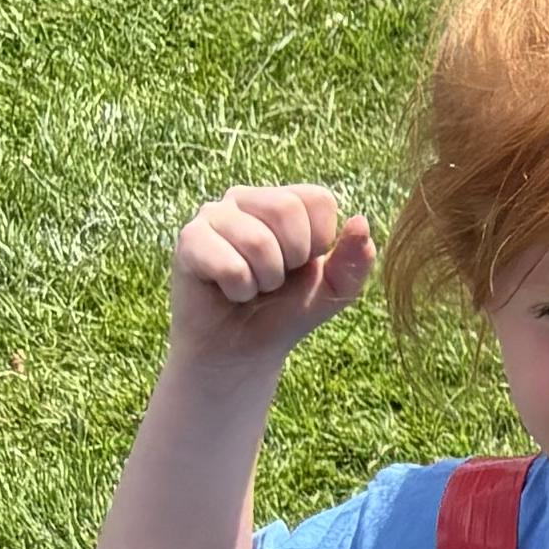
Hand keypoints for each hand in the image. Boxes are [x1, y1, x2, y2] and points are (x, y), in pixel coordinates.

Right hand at [169, 180, 372, 370]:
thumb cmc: (286, 311)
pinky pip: (229, 264)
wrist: (242, 350)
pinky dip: (239, 290)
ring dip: (265, 280)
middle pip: (286, 208)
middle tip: (275, 279)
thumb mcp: (334, 289)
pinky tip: (229, 292)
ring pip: (258, 240)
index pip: (318, 198)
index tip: (303, 264)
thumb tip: (360, 221)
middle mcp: (245, 198)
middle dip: (293, 259)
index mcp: (282, 201)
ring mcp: (212, 215)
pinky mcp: (188, 241)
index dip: (320, 242)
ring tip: (252, 287)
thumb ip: (355, 259)